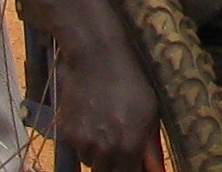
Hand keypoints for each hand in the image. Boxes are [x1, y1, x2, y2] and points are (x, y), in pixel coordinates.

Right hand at [50, 31, 166, 170]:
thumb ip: (151, 148)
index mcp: (130, 145)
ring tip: (105, 125)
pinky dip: (83, 139)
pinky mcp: (66, 134)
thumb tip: (154, 171)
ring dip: (97, 152)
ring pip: (89, 160)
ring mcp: (83, 143)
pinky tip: (91, 117)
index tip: (131, 164)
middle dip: (112, 165)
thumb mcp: (151, 114)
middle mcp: (105, 149)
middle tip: (118, 144)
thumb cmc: (132, 84)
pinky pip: (76, 147)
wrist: (98, 60)